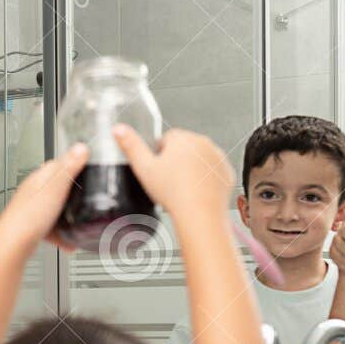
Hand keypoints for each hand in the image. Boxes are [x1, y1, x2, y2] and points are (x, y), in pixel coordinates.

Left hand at [0, 142, 88, 251]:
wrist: (14, 243)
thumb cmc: (30, 215)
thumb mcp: (56, 187)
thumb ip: (69, 167)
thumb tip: (80, 147)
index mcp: (40, 177)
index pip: (60, 163)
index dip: (75, 164)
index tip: (88, 169)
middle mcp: (35, 190)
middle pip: (59, 186)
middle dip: (74, 194)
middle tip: (86, 200)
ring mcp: (34, 208)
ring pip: (56, 208)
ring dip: (69, 217)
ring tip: (78, 223)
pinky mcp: (34, 225)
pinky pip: (52, 227)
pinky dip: (62, 234)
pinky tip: (68, 242)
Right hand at [111, 125, 232, 221]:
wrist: (200, 214)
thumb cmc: (175, 194)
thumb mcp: (144, 169)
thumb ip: (130, 146)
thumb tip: (118, 129)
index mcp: (182, 138)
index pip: (166, 140)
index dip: (159, 156)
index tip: (158, 170)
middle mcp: (203, 143)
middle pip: (183, 149)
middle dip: (176, 162)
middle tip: (169, 182)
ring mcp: (217, 157)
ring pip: (198, 160)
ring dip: (191, 170)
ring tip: (182, 189)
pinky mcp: (226, 172)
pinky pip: (212, 172)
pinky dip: (205, 180)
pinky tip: (196, 191)